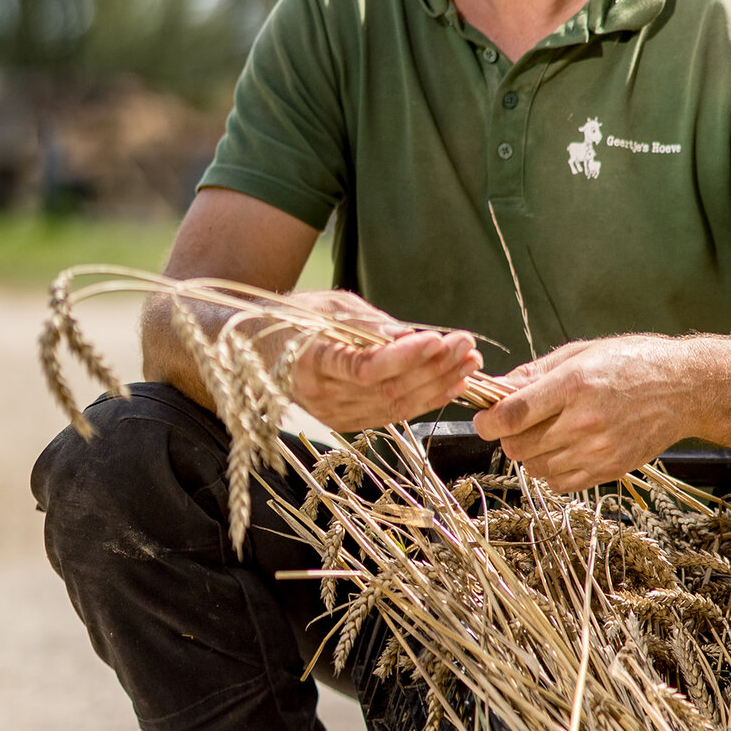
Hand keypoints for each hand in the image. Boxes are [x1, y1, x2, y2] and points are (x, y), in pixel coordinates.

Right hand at [291, 295, 480, 432]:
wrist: (260, 350)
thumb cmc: (297, 319)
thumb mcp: (331, 307)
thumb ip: (371, 325)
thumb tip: (414, 336)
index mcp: (311, 362)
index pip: (365, 368)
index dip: (405, 356)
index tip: (438, 339)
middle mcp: (322, 396)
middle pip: (388, 389)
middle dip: (434, 367)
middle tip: (466, 345)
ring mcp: (335, 415)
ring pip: (396, 406)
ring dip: (439, 384)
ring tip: (469, 363)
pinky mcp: (347, 422)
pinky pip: (393, 414)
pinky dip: (426, 399)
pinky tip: (453, 383)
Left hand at [474, 336, 688, 489]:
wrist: (684, 389)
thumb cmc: (633, 362)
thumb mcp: (582, 353)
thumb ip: (536, 373)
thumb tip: (497, 388)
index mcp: (574, 384)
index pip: (513, 414)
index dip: (488, 421)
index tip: (484, 419)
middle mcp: (584, 421)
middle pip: (518, 446)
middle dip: (508, 436)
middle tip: (518, 423)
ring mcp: (598, 450)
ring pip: (535, 468)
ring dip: (530, 455)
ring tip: (546, 434)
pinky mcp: (609, 470)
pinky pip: (560, 483)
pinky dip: (551, 471)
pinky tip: (563, 450)